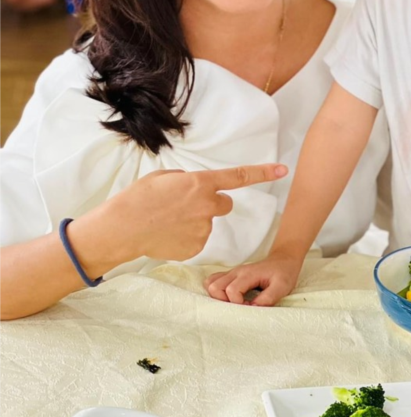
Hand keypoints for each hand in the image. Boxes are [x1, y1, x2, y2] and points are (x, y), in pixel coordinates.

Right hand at [70, 163, 286, 268]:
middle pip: (224, 204)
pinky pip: (197, 239)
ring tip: (166, 221)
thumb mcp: (164, 177)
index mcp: (200, 183)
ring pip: (206, 222)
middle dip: (211, 203)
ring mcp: (203, 229)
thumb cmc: (138, 199)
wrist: (121, 229)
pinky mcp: (196, 247)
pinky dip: (185, 237)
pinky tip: (167, 235)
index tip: (283, 169)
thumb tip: (196, 187)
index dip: (263, 173)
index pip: (239, 177)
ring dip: (193, 221)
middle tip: (185, 205)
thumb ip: (187, 180)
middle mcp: (207, 206)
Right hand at [204, 252, 302, 305]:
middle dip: (223, 301)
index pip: (231, 290)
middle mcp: (236, 272)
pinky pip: (214, 281)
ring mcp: (232, 273)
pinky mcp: (231, 275)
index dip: (238, 303)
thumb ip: (268, 298)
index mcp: (248, 274)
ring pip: (210, 284)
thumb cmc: (284, 273)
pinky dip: (216, 292)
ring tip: (233, 303)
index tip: (249, 306)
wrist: (283, 260)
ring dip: (218, 297)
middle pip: (214, 287)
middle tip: (239, 306)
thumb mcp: (282, 286)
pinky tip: (229, 298)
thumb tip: (252, 308)